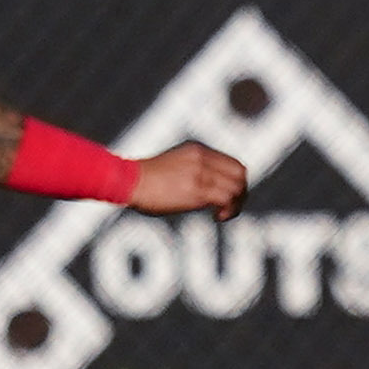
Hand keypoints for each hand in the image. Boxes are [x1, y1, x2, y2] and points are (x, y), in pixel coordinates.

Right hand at [127, 141, 247, 219]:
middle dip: (241, 194)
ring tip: (222, 215)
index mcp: (198, 151)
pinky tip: (217, 218)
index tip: (227, 197)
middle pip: (240, 174)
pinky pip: (226, 199)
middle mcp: (203, 159)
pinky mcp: (196, 190)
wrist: (128, 180)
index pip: (234, 164)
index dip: (237, 183)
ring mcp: (200, 173)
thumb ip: (192, 170)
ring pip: (237, 188)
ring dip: (236, 205)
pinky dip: (228, 211)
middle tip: (230, 208)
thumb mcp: (173, 165)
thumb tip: (206, 189)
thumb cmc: (145, 179)